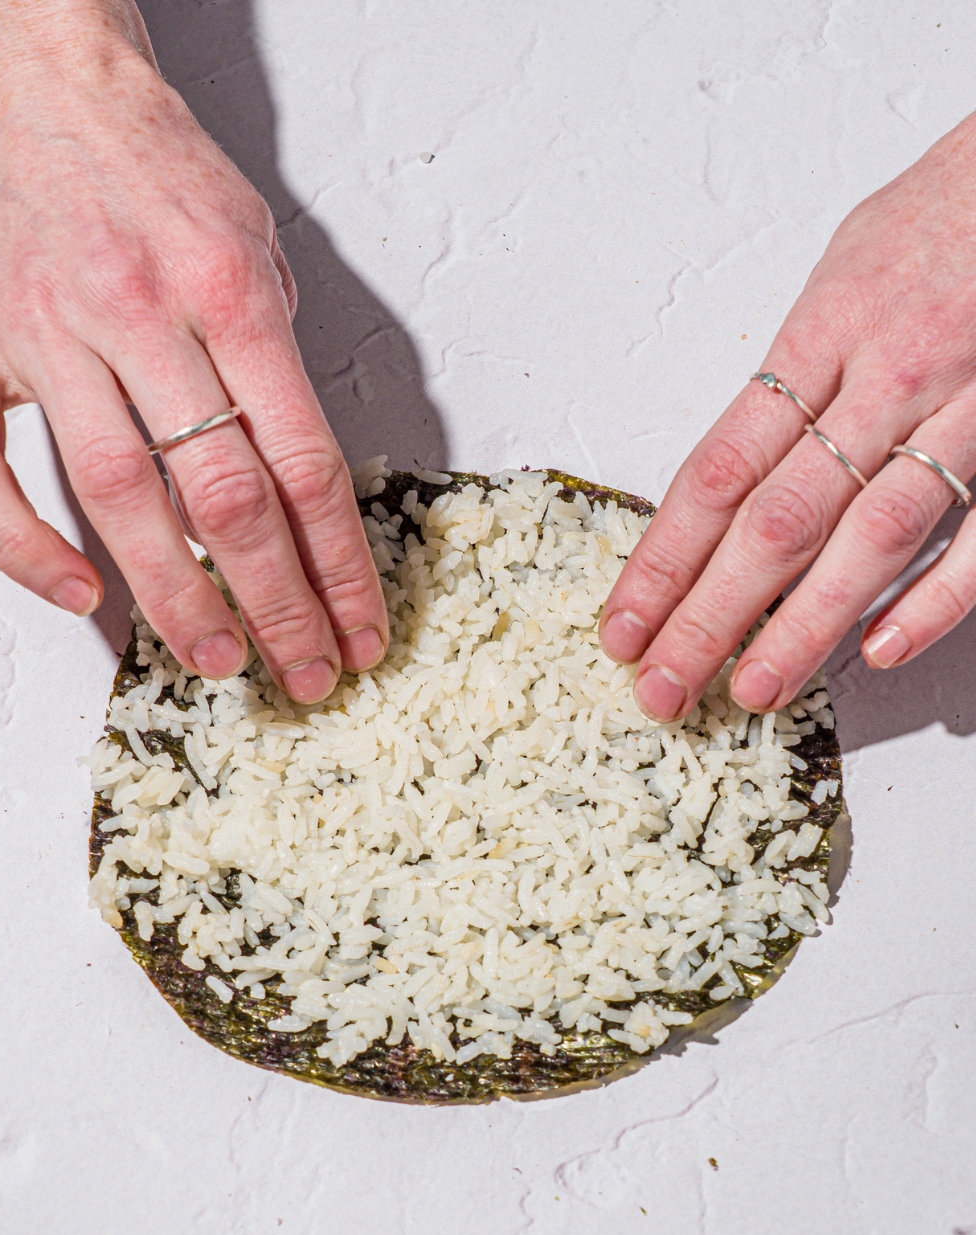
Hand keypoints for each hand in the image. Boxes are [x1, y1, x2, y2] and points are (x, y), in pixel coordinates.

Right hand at [0, 0, 385, 701]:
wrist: (41, 80)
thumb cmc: (157, 166)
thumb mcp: (255, 243)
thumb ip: (275, 361)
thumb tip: (296, 477)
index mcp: (228, 289)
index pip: (304, 461)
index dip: (340, 563)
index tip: (362, 625)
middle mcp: (139, 313)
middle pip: (224, 495)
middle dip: (275, 601)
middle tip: (306, 670)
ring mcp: (47, 332)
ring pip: (115, 494)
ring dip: (173, 594)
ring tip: (219, 659)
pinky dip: (28, 547)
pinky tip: (82, 595)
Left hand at [600, 112, 975, 720]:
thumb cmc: (943, 216)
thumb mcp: (841, 273)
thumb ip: (792, 374)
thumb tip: (733, 465)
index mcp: (820, 334)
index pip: (717, 470)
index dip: (661, 560)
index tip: (621, 626)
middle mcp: (882, 379)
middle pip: (776, 520)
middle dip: (710, 615)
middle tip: (662, 686)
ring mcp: (959, 409)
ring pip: (870, 537)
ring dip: (804, 625)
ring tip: (752, 690)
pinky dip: (933, 598)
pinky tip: (877, 651)